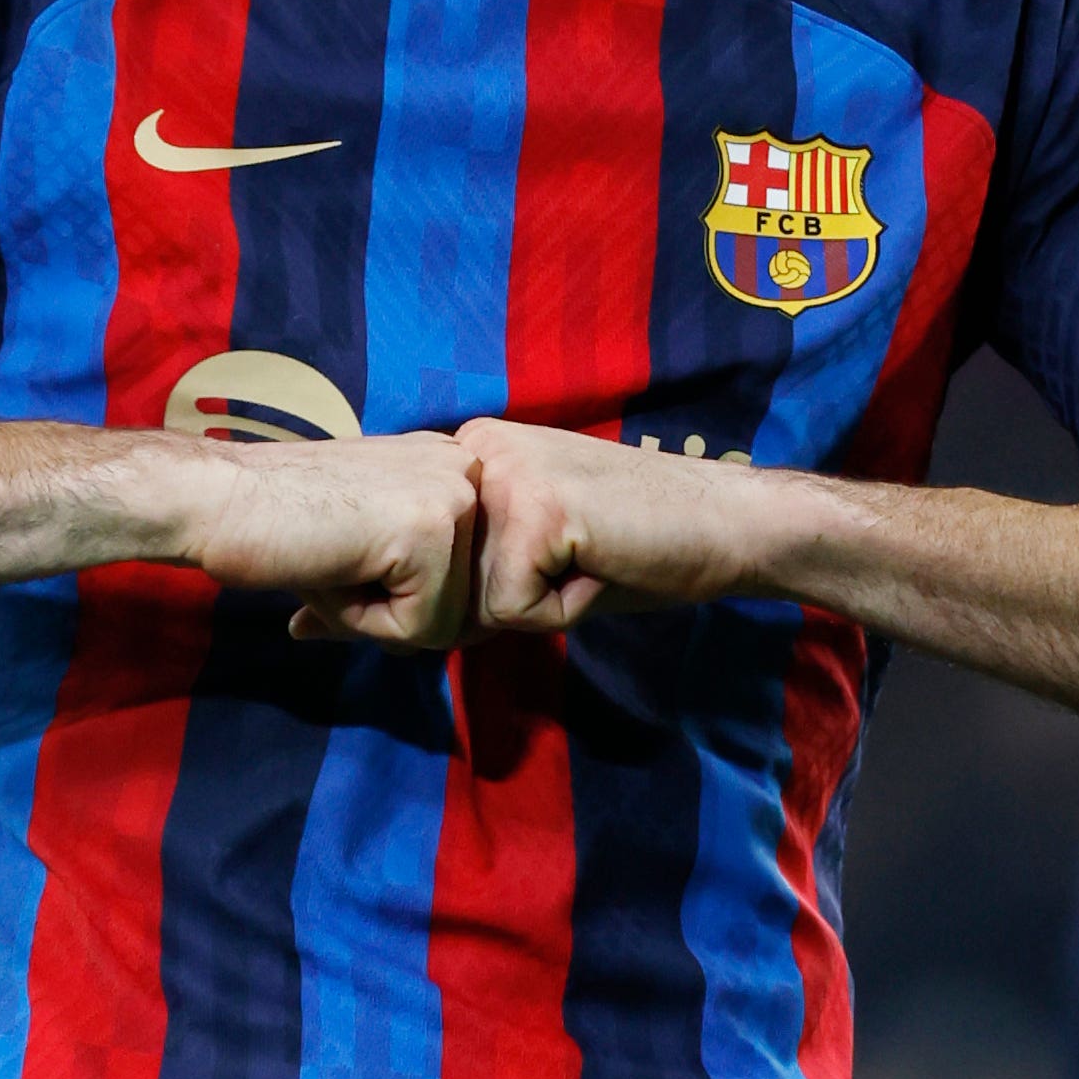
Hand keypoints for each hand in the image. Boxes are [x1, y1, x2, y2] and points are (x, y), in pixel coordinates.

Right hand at [166, 431, 481, 650]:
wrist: (217, 500)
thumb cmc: (280, 524)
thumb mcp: (368, 540)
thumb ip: (413, 577)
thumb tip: (452, 634)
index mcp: (451, 465)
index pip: (466, 578)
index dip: (400, 597)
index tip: (347, 557)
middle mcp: (466, 468)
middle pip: (463, 603)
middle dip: (393, 611)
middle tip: (334, 564)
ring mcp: (454, 495)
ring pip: (446, 621)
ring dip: (377, 617)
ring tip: (332, 563)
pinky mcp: (431, 530)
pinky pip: (423, 628)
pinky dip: (367, 621)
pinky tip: (332, 570)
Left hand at [460, 417, 771, 632]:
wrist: (726, 522)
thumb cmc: (636, 543)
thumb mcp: (532, 543)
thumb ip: (463, 565)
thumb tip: (353, 629)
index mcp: (472, 449)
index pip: (435, 558)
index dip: (496, 584)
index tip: (557, 553)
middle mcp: (476, 449)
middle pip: (449, 582)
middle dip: (515, 597)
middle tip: (582, 558)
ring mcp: (505, 474)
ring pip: (478, 602)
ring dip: (540, 605)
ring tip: (591, 560)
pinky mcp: (537, 510)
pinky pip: (516, 610)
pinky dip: (564, 611)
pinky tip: (603, 566)